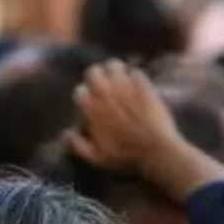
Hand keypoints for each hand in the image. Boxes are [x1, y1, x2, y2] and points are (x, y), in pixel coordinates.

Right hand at [67, 60, 186, 173]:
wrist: (156, 150)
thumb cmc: (126, 157)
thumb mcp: (97, 158)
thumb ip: (78, 145)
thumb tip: (66, 132)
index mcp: (92, 109)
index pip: (79, 91)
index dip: (84, 96)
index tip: (91, 101)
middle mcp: (105, 93)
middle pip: (93, 72)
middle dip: (97, 76)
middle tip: (105, 84)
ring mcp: (125, 87)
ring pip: (114, 65)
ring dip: (116, 70)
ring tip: (121, 78)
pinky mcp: (144, 86)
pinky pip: (136, 72)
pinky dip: (136, 77)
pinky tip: (139, 84)